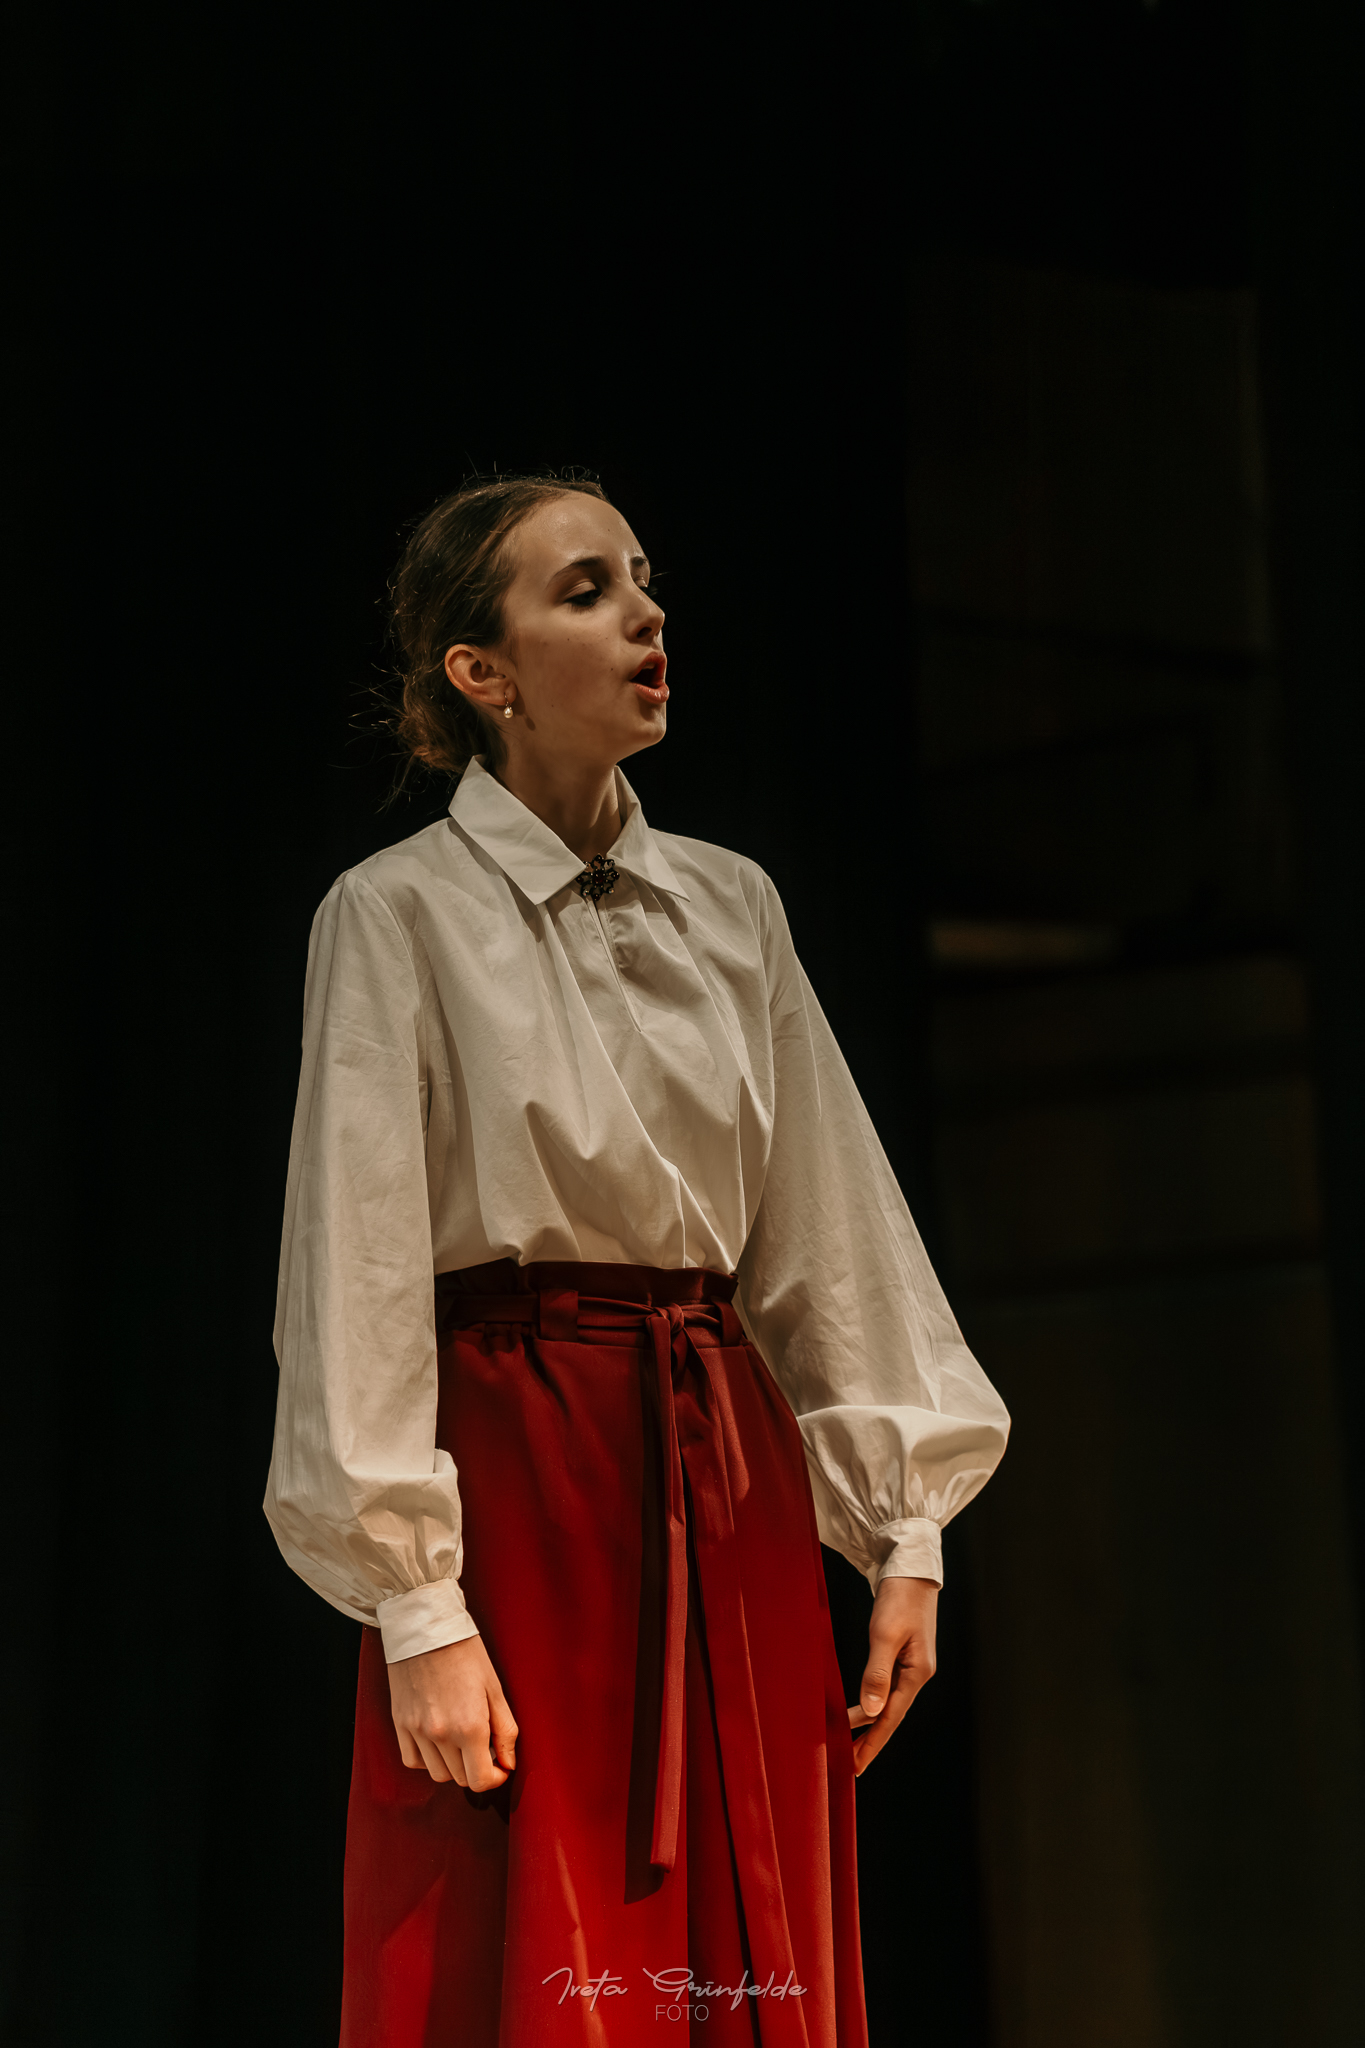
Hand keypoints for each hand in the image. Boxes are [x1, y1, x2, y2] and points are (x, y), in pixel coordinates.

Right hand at [387, 1634, 517, 1790]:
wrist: (425, 1628)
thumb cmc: (465, 1652)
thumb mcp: (494, 1688)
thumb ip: (505, 1730)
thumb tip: (509, 1764)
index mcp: (470, 1727)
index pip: (480, 1781)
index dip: (495, 1778)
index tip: (500, 1766)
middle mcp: (441, 1735)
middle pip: (461, 1779)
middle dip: (477, 1769)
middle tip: (484, 1746)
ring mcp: (417, 1731)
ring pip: (438, 1774)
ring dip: (454, 1766)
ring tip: (461, 1742)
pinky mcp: (400, 1724)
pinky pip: (413, 1761)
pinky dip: (428, 1759)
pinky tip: (438, 1741)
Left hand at [847, 1576, 937, 1775]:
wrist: (911, 1567)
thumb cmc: (900, 1597)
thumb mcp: (886, 1634)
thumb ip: (878, 1673)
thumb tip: (872, 1712)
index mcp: (917, 1673)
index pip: (890, 1718)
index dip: (871, 1743)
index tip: (854, 1766)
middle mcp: (917, 1673)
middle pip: (891, 1716)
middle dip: (870, 1741)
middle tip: (849, 1766)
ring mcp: (911, 1664)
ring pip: (888, 1703)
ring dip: (870, 1725)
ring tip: (850, 1744)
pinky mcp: (903, 1653)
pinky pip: (885, 1687)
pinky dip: (872, 1703)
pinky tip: (860, 1709)